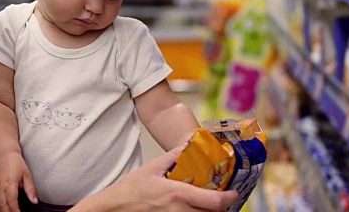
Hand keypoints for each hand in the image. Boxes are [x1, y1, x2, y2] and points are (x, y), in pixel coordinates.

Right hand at [0, 152, 37, 211]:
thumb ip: (30, 189)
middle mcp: (0, 186)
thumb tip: (35, 201)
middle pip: (2, 205)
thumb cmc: (16, 163)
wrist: (2, 154)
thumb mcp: (26, 174)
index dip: (15, 210)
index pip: (12, 201)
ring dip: (1, 211)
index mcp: (10, 183)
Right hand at [72, 145, 238, 211]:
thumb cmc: (132, 189)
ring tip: (209, 202)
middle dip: (221, 206)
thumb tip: (189, 143)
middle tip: (223, 197)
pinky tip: (194, 208)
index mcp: (177, 194)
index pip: (214, 202)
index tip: (233, 193)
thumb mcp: (153, 167)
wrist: (115, 207)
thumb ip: (174, 156)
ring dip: (209, 211)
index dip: (229, 198)